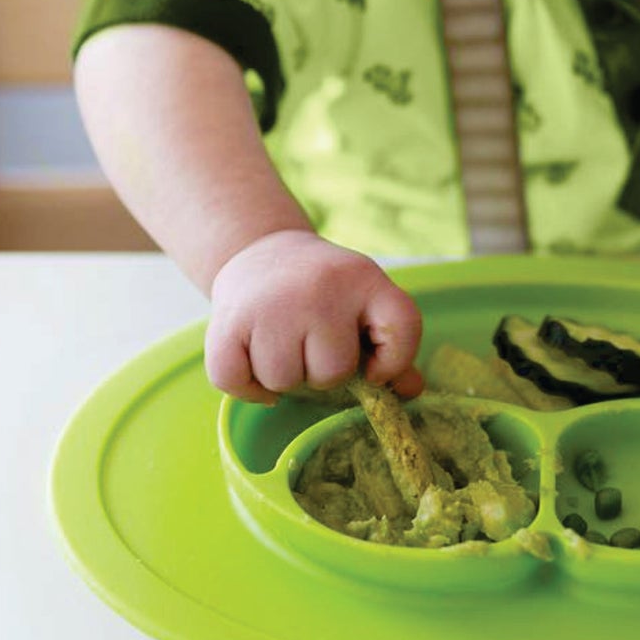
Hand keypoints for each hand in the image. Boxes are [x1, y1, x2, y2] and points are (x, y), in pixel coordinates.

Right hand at [205, 230, 423, 403]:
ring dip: (282, 377)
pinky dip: (245, 385)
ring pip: (282, 383)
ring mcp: (272, 304)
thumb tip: (411, 390)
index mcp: (365, 278)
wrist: (263, 250)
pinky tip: (253, 359)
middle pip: (331, 374)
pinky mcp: (227, 321)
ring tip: (282, 342)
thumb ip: (393, 347)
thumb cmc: (324, 291)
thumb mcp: (365, 302)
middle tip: (311, 342)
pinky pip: (236, 382)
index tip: (374, 365)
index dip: (394, 362)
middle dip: (321, 372)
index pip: (403, 329)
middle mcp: (320, 288)